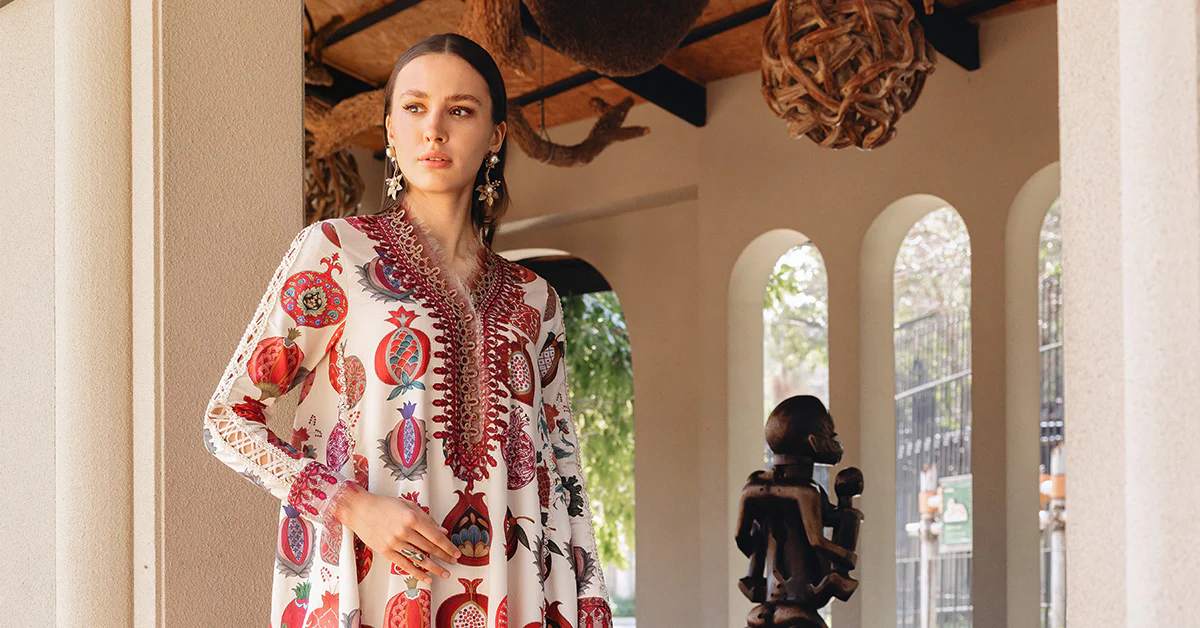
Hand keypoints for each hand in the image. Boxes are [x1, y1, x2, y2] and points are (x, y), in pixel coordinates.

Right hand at [337, 486, 461, 583]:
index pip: (435, 536)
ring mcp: (395, 543)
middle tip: (454, 563)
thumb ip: (426, 518)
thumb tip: (443, 531)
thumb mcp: (408, 505)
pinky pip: (404, 565)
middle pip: (429, 548)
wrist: (360, 510)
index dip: (448, 546)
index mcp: (412, 518)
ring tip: (445, 573)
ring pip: (419, 558)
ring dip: (434, 568)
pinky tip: (427, 578)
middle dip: (444, 557)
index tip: (456, 553)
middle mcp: (404, 531)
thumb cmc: (385, 505)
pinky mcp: (386, 551)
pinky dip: (417, 573)